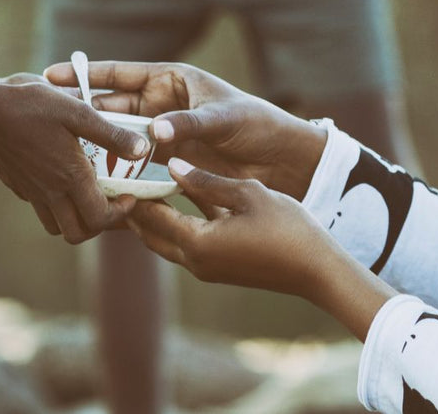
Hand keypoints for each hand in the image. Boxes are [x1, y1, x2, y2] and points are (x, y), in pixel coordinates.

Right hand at [0, 60, 145, 242]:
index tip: (129, 195)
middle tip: (110, 202)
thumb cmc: (30, 104)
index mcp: (70, 176)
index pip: (100, 218)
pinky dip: (54, 202)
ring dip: (75, 218)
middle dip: (99, 225)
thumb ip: (111, 134)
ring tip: (87, 193)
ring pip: (56, 225)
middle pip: (77, 233)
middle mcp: (50, 192)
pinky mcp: (16, 185)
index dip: (121, 214)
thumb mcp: (77, 111)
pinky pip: (39, 205)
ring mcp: (30, 191)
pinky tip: (59, 175)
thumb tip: (143, 150)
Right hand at [44, 61, 326, 199]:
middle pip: (114, 106)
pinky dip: (119, 168)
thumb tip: (155, 133)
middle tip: (54, 122)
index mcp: (172, 80)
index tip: (53, 74)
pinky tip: (96, 177)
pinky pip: (137, 161)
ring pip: (121, 136)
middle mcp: (163, 104)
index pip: (121, 74)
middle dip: (85, 113)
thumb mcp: (223, 118)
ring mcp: (163, 132)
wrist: (282, 160)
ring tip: (67, 153)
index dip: (88, 75)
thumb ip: (188, 123)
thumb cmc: (258, 124)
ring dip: (98, 144)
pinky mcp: (169, 159)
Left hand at [129, 159, 396, 340]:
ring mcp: (206, 269)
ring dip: (154, 218)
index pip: (151, 215)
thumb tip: (172, 166)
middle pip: (150, 234)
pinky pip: (185, 245)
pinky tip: (178, 199)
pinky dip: (175, 225)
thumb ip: (206, 181)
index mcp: (197, 243)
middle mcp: (194, 261)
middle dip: (135, 208)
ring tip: (144, 186)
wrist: (317, 270)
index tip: (120, 168)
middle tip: (123, 178)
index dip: (134, 192)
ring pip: (165, 242)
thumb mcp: (247, 193)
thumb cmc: (287, 228)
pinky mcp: (219, 269)